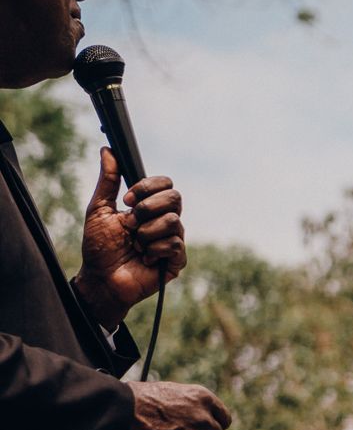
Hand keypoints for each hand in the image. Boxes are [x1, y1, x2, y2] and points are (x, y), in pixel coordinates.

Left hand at [73, 148, 185, 329]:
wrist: (101, 279)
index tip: (128, 200)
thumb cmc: (99, 247)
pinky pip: (174, 244)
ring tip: (135, 245)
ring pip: (173, 221)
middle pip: (175, 197)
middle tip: (131, 224)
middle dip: (148, 208)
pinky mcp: (176, 260)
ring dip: (146, 233)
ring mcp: (172, 240)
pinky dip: (153, 250)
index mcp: (150, 207)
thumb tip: (107, 151)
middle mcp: (165, 220)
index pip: (165, 184)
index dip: (148, 188)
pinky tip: (144, 258)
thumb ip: (108, 181)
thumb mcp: (99, 209)